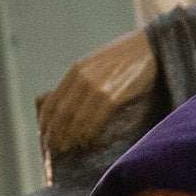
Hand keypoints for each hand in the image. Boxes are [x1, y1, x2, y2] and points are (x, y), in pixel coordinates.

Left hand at [36, 29, 160, 159]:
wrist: (149, 47)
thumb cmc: (124, 58)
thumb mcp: (95, 63)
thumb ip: (80, 80)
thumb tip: (68, 105)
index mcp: (76, 70)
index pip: (52, 101)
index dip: (46, 122)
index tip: (45, 135)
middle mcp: (83, 77)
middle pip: (61, 113)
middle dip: (56, 133)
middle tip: (55, 148)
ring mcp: (97, 87)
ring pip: (76, 119)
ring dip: (70, 137)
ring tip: (68, 148)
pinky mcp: (113, 96)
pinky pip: (94, 121)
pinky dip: (88, 134)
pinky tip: (86, 142)